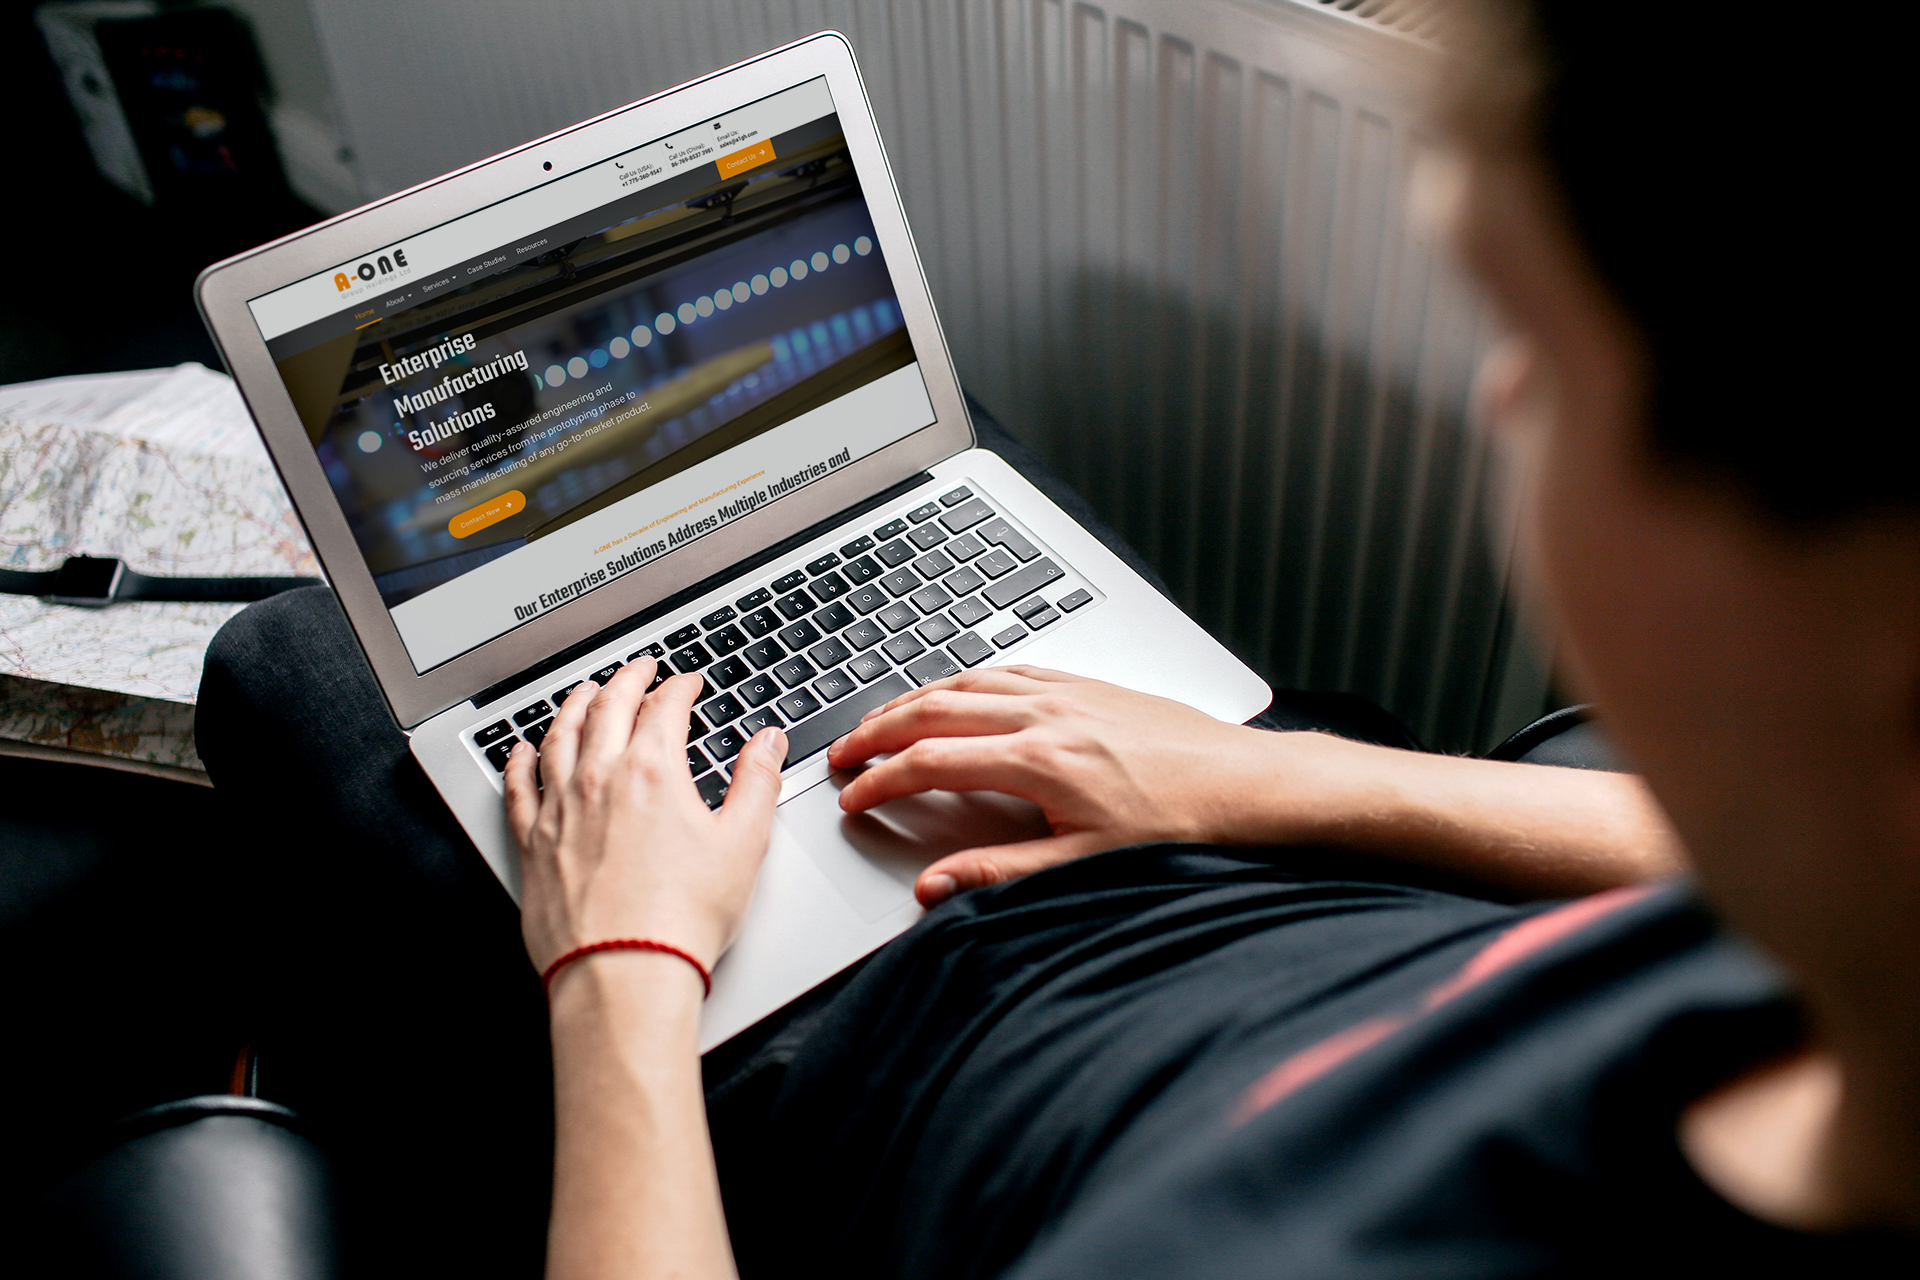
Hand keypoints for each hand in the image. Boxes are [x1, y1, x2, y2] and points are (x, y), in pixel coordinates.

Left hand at [504, 657, 785, 984]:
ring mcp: (560, 809)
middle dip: (628, 680)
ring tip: (584, 692)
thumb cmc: (681, 919)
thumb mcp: (743, 845)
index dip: (681, 687)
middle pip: (607, 708)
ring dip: (574, 705)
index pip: (665, 706)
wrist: (623, 973)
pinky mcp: (533, 843)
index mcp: (652, 772)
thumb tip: (767, 744)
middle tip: (640, 669)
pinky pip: (519, 786)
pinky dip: (521, 759)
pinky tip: (524, 750)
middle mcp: (599, 779)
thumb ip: (757, 783)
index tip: (688, 682)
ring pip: (559, 736)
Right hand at [826, 666, 1265, 905]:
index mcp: (1037, 760)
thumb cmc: (1182, 827)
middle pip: (937, 708)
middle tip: (844, 753)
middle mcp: (1047, 714)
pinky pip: (1013, 671)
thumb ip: (1000, 872)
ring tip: (886, 719)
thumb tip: (935, 885)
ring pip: (970, 681)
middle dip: (880, 729)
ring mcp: (1070, 693)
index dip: (880, 781)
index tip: (852, 797)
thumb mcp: (1084, 865)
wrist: (1250, 788)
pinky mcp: (1093, 686)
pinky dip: (970, 679)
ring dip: (918, 697)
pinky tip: (964, 691)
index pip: (931, 763)